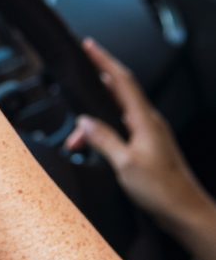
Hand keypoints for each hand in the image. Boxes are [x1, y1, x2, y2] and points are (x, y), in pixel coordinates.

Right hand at [66, 39, 211, 225]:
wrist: (187, 214)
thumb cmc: (163, 191)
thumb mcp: (125, 163)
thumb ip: (102, 139)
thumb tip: (84, 121)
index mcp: (145, 120)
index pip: (122, 80)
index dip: (104, 60)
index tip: (89, 45)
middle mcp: (149, 123)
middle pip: (117, 94)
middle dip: (91, 94)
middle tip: (71, 99)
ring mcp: (150, 135)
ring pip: (115, 116)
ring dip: (94, 123)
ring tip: (76, 141)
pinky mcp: (148, 148)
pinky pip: (120, 130)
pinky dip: (103, 134)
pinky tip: (93, 146)